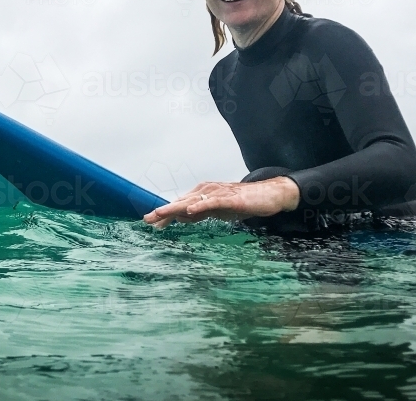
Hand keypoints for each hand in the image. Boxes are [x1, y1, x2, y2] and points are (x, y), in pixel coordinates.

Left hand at [143, 176, 300, 228]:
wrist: (268, 195)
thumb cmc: (242, 201)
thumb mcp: (218, 210)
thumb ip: (201, 213)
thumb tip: (183, 218)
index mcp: (203, 195)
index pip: (180, 206)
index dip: (165, 214)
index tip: (150, 223)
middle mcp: (207, 191)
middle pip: (181, 202)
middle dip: (164, 211)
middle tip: (147, 219)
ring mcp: (217, 194)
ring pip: (192, 201)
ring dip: (175, 208)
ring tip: (160, 214)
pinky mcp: (230, 198)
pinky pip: (212, 203)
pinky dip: (200, 207)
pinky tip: (189, 212)